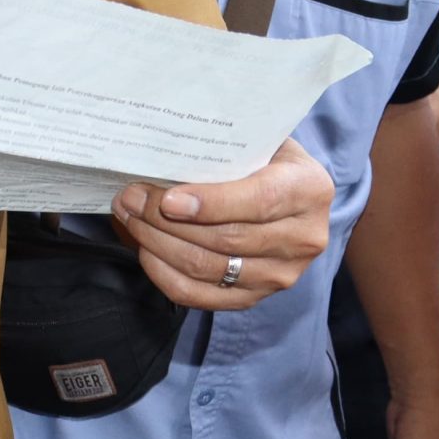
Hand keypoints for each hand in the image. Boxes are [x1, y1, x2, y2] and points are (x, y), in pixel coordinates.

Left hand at [112, 138, 333, 308]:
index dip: (210, 203)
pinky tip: (145, 249)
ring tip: (130, 217)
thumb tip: (162, 151)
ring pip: (207, 267)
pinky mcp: (255, 298)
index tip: (167, 200)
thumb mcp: (259, 140)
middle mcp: (303, 238)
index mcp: (308, 190)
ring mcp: (281, 275)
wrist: (291, 195)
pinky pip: (199, 295)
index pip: (259, 201)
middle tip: (130, 198)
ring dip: (157, 243)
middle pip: (225, 238)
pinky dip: (164, 274)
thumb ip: (223, 147)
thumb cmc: (265, 159)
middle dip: (165, 219)